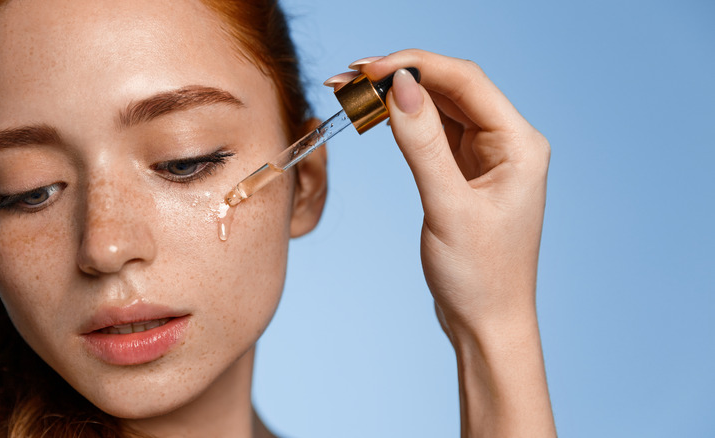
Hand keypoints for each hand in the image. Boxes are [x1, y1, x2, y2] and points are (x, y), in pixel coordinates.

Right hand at [326, 50, 554, 436]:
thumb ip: (423, 144)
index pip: (465, 81)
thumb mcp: (448, 207)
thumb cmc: (480, 276)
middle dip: (400, 77)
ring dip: (398, 97)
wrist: (486, 323)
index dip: (415, 66)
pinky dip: (403, 122)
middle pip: (451, 88)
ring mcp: (486, 156)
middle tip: (349, 77)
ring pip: (439, 107)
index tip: (368, 68)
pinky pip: (433, 133)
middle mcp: (507, 142)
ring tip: (352, 91)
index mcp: (519, 144)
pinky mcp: (466, 172)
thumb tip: (399, 86)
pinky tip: (376, 115)